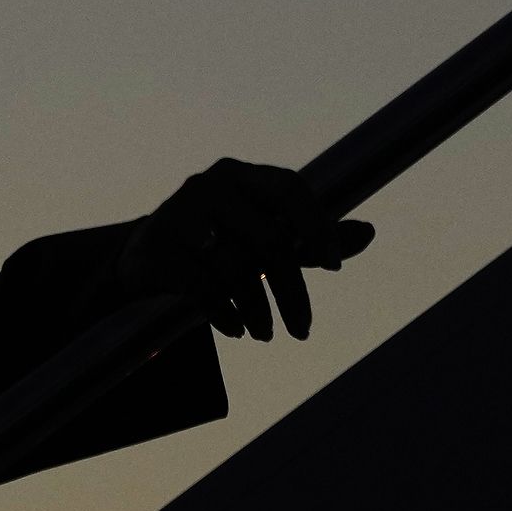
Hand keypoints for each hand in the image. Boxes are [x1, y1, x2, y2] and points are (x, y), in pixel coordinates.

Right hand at [128, 159, 374, 342]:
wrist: (142, 257)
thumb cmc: (217, 244)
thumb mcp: (263, 237)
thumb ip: (310, 236)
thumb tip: (369, 233)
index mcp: (242, 176)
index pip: (290, 188)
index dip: (317, 225)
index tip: (335, 267)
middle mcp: (209, 185)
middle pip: (267, 237)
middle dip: (292, 291)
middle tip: (303, 330)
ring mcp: (178, 213)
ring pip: (234, 265)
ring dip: (257, 308)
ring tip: (267, 334)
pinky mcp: (155, 247)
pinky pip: (199, 284)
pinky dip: (223, 312)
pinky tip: (236, 330)